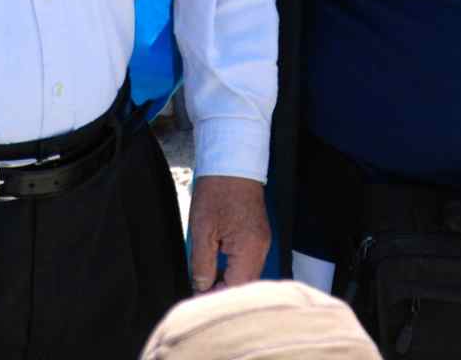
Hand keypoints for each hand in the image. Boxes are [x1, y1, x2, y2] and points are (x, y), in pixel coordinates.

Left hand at [188, 176, 269, 291]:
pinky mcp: (258, 236)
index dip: (217, 297)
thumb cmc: (217, 191)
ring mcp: (262, 242)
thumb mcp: (202, 229)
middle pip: (245, 285)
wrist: (232, 163)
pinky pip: (248, 262)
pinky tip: (218, 268)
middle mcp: (262, 248)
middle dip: (223, 292)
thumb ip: (202, 264)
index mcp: (249, 248)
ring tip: (206, 281)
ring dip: (228, 282)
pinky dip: (234, 270)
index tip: (198, 297)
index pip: (237, 288)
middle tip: (200, 291)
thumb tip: (201, 288)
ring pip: (247, 275)